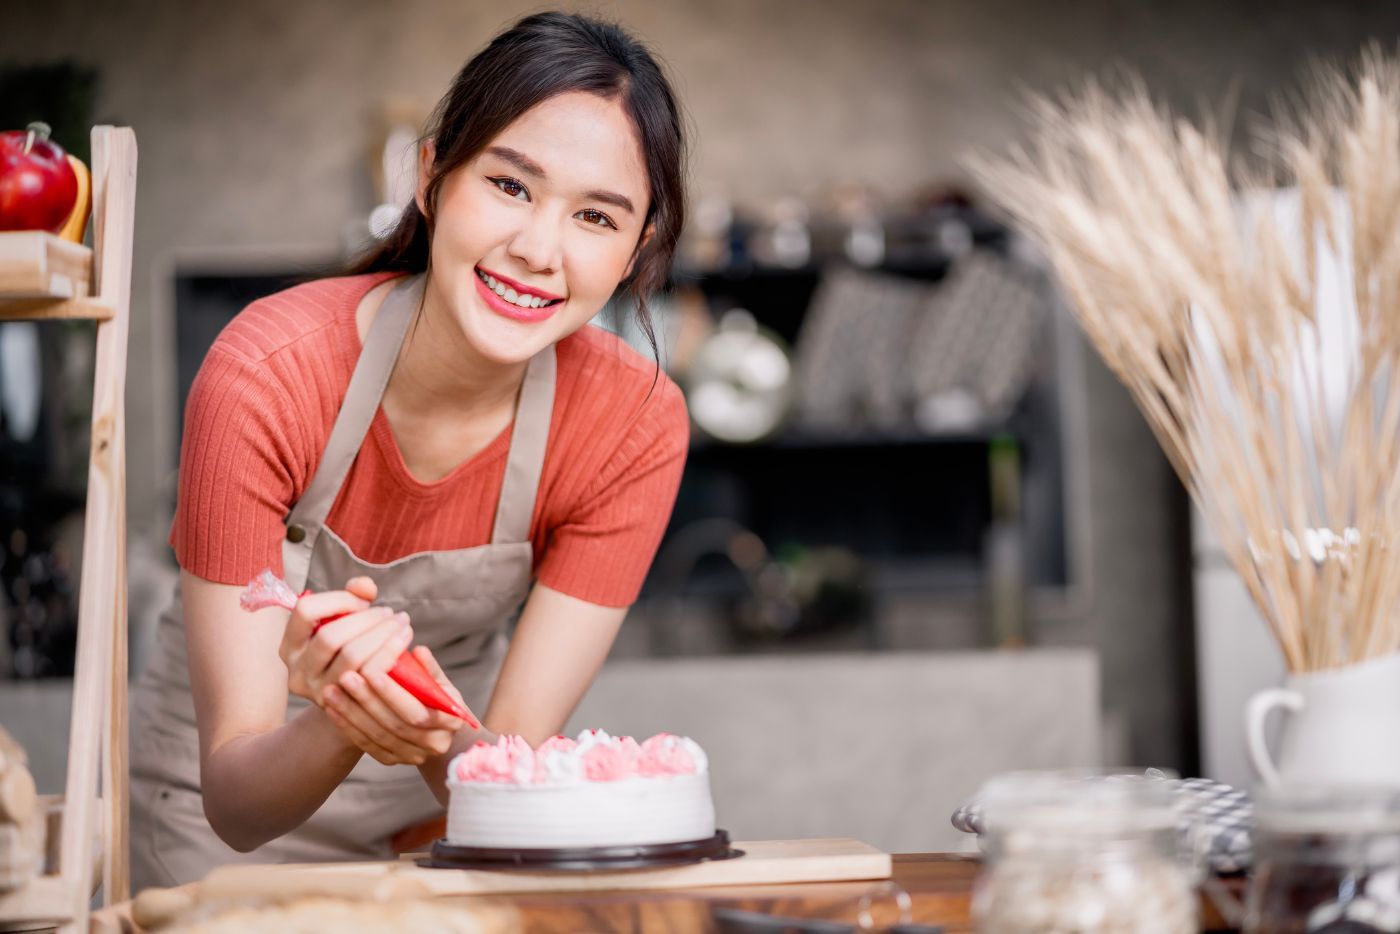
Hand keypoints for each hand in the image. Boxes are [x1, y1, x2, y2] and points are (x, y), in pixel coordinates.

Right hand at [279, 576, 411, 706]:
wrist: (352, 698)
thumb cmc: (348, 649)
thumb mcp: (344, 621)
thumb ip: (353, 596)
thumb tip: (365, 587)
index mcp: (290, 644)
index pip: (305, 610)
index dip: (338, 599)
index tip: (363, 601)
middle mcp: (297, 670)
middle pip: (330, 637)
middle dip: (366, 620)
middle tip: (390, 613)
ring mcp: (318, 691)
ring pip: (351, 657)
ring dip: (382, 635)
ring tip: (402, 624)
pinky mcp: (343, 706)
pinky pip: (368, 676)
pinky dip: (389, 654)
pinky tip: (403, 642)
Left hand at [321, 646, 469, 765]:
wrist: (433, 725)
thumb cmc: (436, 695)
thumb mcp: (438, 681)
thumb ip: (428, 668)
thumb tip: (419, 650)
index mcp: (452, 722)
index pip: (420, 712)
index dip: (394, 694)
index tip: (372, 671)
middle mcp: (435, 745)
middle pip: (396, 725)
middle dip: (368, 700)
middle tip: (346, 676)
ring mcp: (412, 756)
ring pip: (377, 735)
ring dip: (352, 712)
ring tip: (332, 689)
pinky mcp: (391, 761)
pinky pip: (366, 744)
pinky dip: (347, 725)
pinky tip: (331, 706)